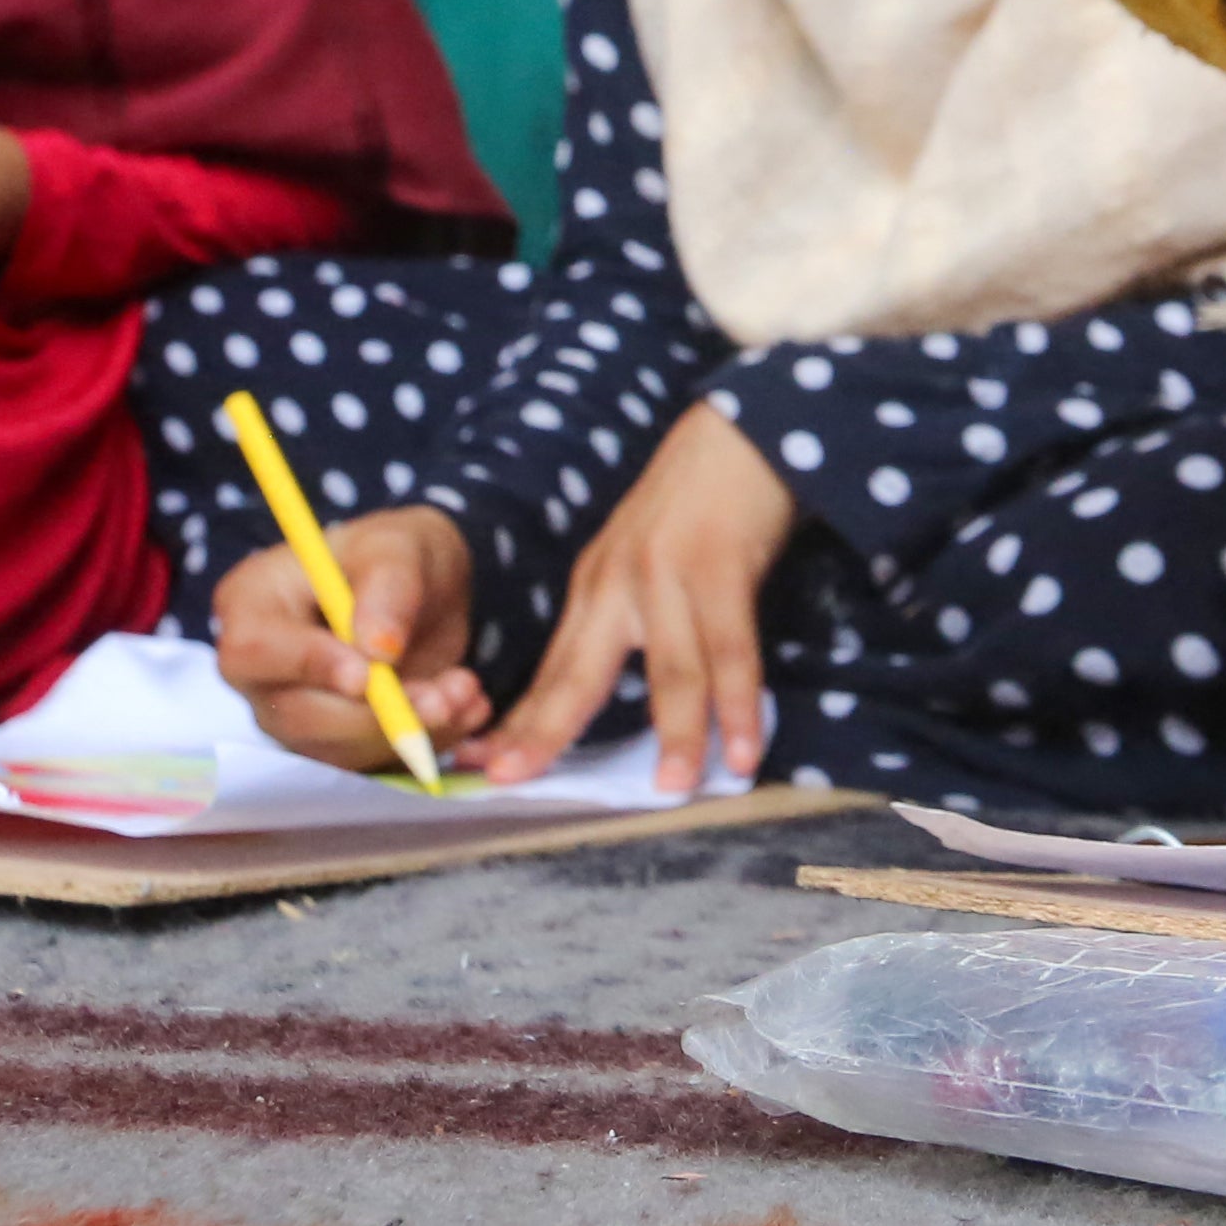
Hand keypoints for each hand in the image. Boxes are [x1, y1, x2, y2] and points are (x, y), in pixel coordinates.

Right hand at [212, 505, 491, 770]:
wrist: (422, 592)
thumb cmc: (394, 554)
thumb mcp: (400, 548)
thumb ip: (389, 590)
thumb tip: (378, 649)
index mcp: (251, 604)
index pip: (255, 650)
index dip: (308, 666)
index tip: (369, 673)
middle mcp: (262, 672)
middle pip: (295, 715)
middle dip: (374, 716)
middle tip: (444, 697)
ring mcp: (293, 715)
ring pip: (339, 749)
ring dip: (410, 732)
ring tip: (467, 692)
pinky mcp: (334, 745)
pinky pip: (373, 763)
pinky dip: (426, 743)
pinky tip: (466, 710)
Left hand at [483, 403, 796, 797]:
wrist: (739, 436)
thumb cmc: (696, 508)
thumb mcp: (641, 563)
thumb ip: (624, 621)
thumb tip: (610, 693)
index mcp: (596, 589)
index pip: (551, 672)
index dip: (522, 723)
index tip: (484, 768)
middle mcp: (619, 585)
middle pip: (579, 674)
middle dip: (545, 732)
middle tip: (513, 781)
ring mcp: (668, 575)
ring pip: (670, 671)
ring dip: (675, 734)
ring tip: (671, 789)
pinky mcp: (720, 566)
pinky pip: (731, 651)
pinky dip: (738, 706)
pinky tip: (741, 751)